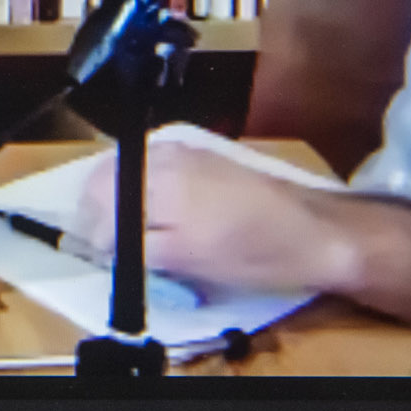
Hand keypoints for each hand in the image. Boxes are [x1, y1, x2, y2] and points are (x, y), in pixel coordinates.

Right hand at [70, 138, 352, 296]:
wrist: (315, 231)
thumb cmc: (252, 251)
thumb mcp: (186, 259)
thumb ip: (134, 248)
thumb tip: (104, 244)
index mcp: (155, 177)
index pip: (94, 199)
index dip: (96, 235)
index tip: (111, 261)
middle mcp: (162, 153)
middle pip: (104, 177)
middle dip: (102, 213)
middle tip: (119, 250)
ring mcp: (183, 150)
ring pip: (127, 172)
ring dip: (122, 203)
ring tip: (142, 238)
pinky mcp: (201, 155)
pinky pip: (152, 168)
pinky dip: (146, 193)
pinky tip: (166, 218)